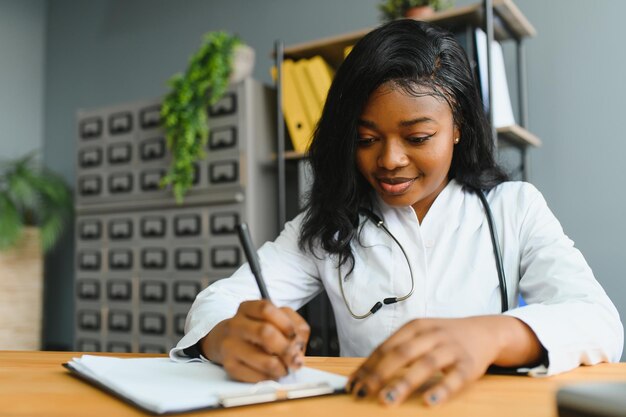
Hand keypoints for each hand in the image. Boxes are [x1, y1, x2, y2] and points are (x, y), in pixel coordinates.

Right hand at [201, 300, 309, 381]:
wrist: (224, 341)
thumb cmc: (255, 330)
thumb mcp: (273, 318)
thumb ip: (292, 325)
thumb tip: (298, 346)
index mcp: (247, 308)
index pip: (266, 309)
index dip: (285, 323)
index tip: (294, 335)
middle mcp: (236, 325)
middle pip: (265, 333)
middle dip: (287, 349)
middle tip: (296, 360)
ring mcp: (230, 345)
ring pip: (264, 360)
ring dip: (282, 367)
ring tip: (285, 368)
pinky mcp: (230, 366)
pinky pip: (257, 376)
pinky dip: (271, 377)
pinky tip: (272, 373)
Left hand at [347, 316, 541, 405]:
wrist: (485, 331)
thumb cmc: (444, 337)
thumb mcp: (420, 335)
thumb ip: (397, 350)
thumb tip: (365, 373)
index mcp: (415, 327)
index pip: (386, 347)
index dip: (368, 366)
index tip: (353, 383)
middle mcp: (432, 335)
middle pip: (402, 353)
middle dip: (379, 374)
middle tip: (363, 392)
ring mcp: (451, 349)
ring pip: (425, 364)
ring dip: (404, 382)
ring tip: (387, 399)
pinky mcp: (469, 365)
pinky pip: (455, 378)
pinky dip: (442, 390)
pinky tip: (429, 402)